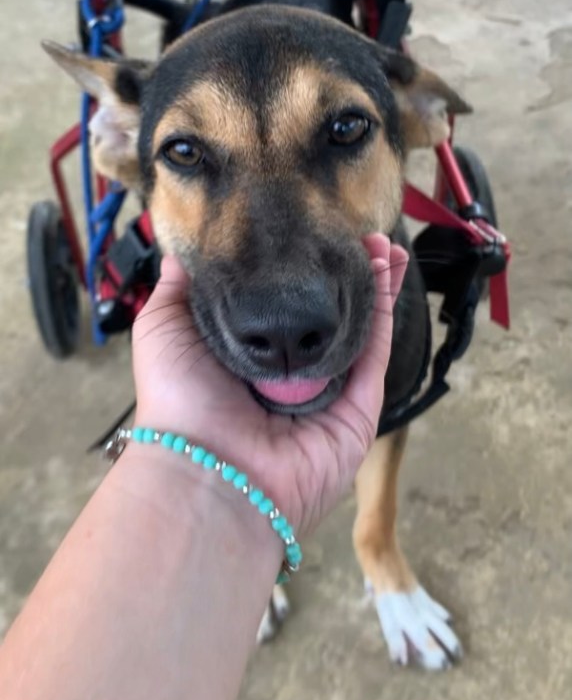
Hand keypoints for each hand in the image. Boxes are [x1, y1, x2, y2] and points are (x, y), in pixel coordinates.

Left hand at [131, 235, 407, 536]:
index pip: (282, 305)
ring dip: (375, 285)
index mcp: (247, 358)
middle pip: (326, 315)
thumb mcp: (162, 330)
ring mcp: (326, 394)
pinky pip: (375, 356)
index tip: (314, 229)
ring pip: (359, 330)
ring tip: (384, 244)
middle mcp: (288, 376)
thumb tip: (182, 250)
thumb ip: (178, 289)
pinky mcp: (356, 412)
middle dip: (346, 272)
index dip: (300, 268)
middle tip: (360, 232)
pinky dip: (384, 315)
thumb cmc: (179, 401)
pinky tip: (387, 273)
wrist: (209, 470)